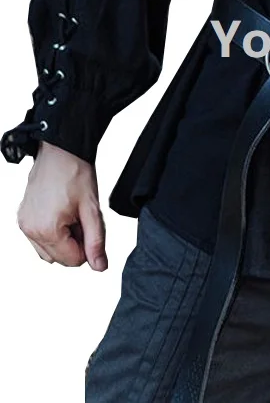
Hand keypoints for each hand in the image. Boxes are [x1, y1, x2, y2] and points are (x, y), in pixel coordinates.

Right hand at [17, 141, 107, 270]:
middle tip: (82, 217)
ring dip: (63, 240)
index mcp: (47, 230)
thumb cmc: (75, 173)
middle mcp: (30, 230)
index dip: (87, 246)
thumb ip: (96, 240)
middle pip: (59, 258)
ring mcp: (23, 224)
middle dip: (75, 243)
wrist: (59, 150)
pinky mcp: (22, 218)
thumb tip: (99, 267)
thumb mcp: (92, 208)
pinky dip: (52, 233)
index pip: (72, 260)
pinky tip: (61, 213)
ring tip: (72, 214)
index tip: (90, 225)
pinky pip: (38, 239)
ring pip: (48, 251)